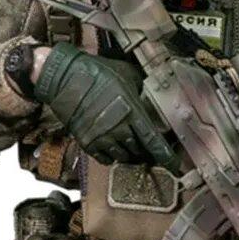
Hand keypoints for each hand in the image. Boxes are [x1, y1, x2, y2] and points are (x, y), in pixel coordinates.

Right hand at [24, 43, 173, 165]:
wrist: (64, 77)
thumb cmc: (96, 73)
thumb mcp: (126, 75)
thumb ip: (140, 90)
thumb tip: (149, 97)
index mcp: (132, 112)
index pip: (153, 141)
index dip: (166, 156)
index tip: (175, 166)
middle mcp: (119, 129)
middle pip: (139, 151)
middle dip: (145, 151)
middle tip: (146, 146)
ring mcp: (102, 138)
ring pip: (122, 157)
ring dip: (128, 153)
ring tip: (128, 145)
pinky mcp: (87, 143)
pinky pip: (104, 159)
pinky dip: (111, 156)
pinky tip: (112, 147)